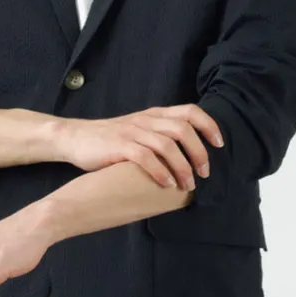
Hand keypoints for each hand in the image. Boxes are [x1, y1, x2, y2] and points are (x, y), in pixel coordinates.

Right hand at [58, 103, 221, 190]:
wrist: (76, 138)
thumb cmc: (112, 140)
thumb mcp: (140, 130)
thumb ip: (161, 136)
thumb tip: (191, 156)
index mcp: (155, 115)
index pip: (190, 111)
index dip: (209, 125)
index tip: (220, 144)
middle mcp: (147, 120)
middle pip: (183, 129)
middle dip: (199, 152)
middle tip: (204, 173)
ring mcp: (132, 131)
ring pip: (167, 145)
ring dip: (182, 167)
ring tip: (188, 184)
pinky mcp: (119, 146)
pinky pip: (145, 157)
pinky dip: (160, 172)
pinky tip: (166, 185)